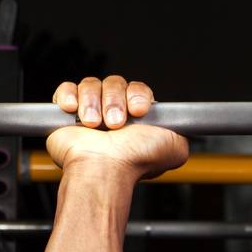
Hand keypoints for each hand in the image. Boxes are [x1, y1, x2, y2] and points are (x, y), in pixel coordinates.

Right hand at [45, 75, 189, 179]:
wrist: (104, 168)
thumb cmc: (135, 161)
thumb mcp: (175, 147)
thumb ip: (182, 132)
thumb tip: (185, 126)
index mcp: (137, 120)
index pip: (137, 89)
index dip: (137, 95)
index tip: (138, 110)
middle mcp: (114, 115)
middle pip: (115, 83)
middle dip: (115, 101)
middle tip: (116, 124)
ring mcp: (90, 113)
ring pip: (91, 85)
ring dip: (94, 103)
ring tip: (96, 125)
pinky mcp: (66, 115)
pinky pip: (67, 89)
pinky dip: (70, 96)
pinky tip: (75, 112)